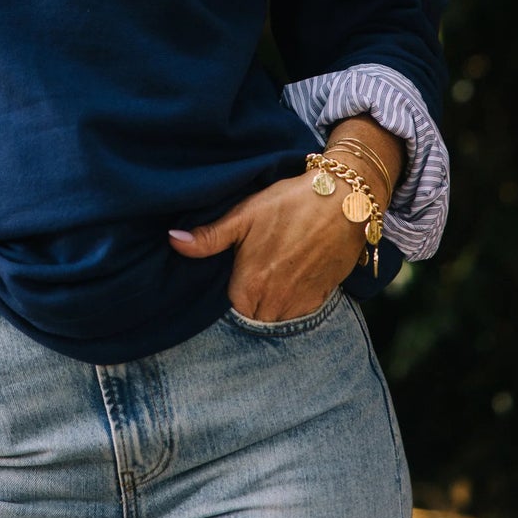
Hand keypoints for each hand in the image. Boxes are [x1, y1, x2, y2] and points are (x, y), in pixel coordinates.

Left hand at [168, 173, 367, 321]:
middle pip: (252, 316)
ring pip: (276, 317)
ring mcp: (300, 305)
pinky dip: (293, 300)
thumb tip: (173, 241)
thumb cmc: (290, 204)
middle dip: (250, 300)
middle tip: (255, 269)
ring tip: (274, 271)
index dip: (230, 290)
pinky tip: (292, 274)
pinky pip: (299, 312)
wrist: (344, 201)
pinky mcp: (321, 300)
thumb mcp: (244, 214)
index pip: (229, 308)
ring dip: (271, 303)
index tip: (235, 272)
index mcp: (250, 286)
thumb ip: (208, 237)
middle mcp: (274, 304)